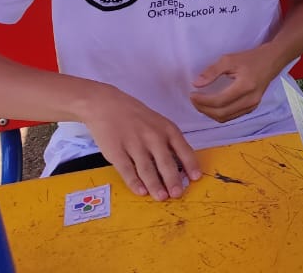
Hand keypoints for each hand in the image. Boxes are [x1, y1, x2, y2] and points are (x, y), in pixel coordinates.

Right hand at [82, 85, 200, 200]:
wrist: (106, 106)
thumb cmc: (137, 117)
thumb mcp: (159, 123)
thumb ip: (169, 141)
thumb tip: (181, 165)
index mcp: (167, 129)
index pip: (183, 149)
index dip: (190, 164)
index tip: (196, 178)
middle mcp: (153, 137)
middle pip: (165, 162)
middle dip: (173, 180)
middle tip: (178, 194)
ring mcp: (134, 144)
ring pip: (147, 169)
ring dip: (155, 185)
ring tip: (162, 197)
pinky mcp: (116, 151)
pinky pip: (127, 170)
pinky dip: (135, 182)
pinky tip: (141, 192)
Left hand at [189, 46, 281, 122]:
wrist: (272, 61)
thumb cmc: (251, 58)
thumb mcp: (230, 59)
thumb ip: (212, 71)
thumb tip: (196, 84)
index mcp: (245, 87)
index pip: (219, 101)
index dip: (203, 101)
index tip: (192, 94)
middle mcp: (250, 100)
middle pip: (221, 113)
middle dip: (204, 109)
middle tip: (194, 100)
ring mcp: (252, 106)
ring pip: (226, 118)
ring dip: (210, 113)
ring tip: (201, 103)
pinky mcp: (252, 107)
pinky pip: (232, 116)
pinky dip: (219, 114)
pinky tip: (212, 106)